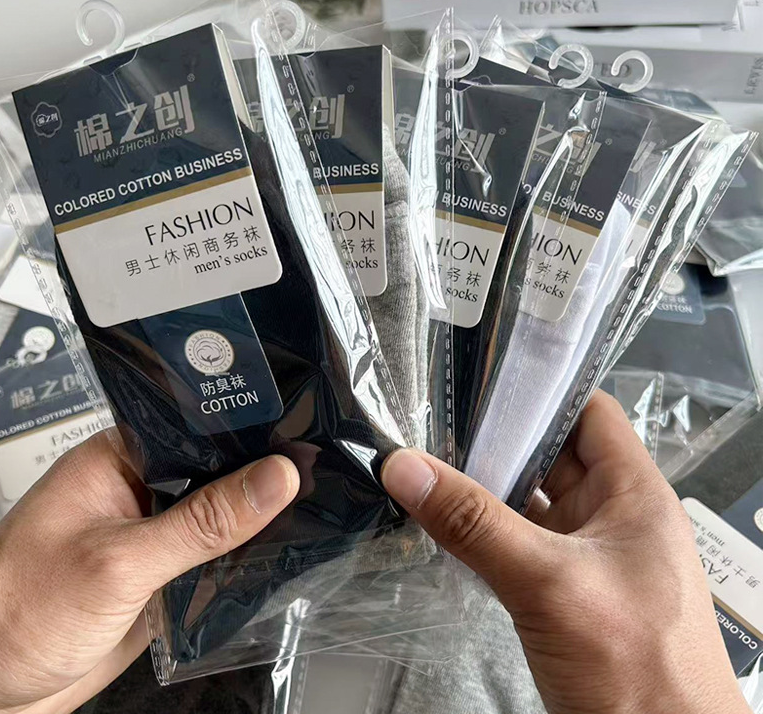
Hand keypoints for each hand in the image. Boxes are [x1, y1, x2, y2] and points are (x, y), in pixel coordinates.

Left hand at [0, 430, 298, 713]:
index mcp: (117, 458)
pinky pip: (214, 557)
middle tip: (323, 467)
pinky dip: (243, 558)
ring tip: (317, 504)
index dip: (248, 422)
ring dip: (255, 519)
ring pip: (220, 514)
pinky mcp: (162, 575)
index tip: (300, 425)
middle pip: (215, 468)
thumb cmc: (16, 613)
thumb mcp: (119, 561)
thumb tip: (273, 478)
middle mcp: (138, 488)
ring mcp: (152, 533)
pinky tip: (279, 553)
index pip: (195, 423)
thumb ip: (202, 522)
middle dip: (261, 473)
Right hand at [382, 391, 749, 713]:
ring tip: (427, 457)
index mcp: (634, 493)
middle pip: (552, 455)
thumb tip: (405, 467)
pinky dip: (486, 530)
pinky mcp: (564, 592)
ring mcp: (587, 556)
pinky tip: (444, 521)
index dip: (542, 390)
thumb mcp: (548, 582)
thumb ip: (474, 523)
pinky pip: (520, 543)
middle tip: (434, 414)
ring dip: (487, 486)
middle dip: (498, 437)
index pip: (590, 413)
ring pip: (531, 502)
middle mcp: (612, 515)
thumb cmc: (633, 664)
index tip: (481, 374)